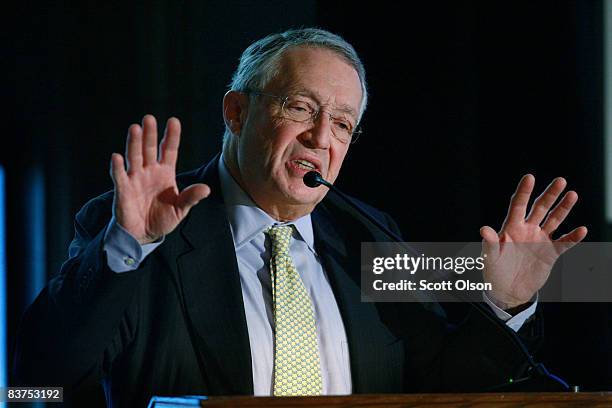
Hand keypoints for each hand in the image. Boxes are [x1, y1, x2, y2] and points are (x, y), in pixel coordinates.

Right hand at [110, 115, 210, 243]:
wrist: (144, 234)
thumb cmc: (162, 219)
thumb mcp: (181, 209)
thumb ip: (191, 197)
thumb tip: (206, 189)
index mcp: (165, 172)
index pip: (168, 150)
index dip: (171, 136)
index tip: (173, 121)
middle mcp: (149, 171)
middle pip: (149, 149)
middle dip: (149, 134)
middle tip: (149, 118)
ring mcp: (135, 179)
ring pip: (134, 157)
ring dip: (134, 143)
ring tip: (135, 128)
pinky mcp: (123, 190)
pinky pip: (120, 176)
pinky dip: (117, 167)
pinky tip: (117, 157)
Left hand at [480, 174, 587, 309]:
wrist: (507, 291)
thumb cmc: (494, 272)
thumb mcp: (490, 258)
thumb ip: (490, 243)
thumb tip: (484, 229)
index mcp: (511, 228)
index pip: (518, 205)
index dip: (524, 192)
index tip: (530, 177)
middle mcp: (527, 230)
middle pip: (540, 208)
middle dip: (550, 194)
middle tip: (560, 180)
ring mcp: (540, 240)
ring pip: (554, 220)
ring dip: (563, 208)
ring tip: (572, 194)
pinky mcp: (550, 252)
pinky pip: (564, 242)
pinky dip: (573, 237)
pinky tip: (581, 230)